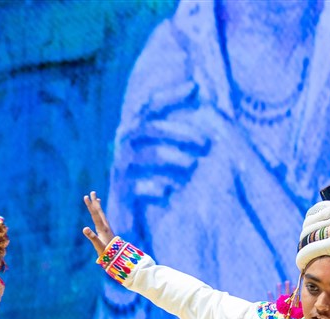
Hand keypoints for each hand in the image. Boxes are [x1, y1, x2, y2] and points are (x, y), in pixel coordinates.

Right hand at [82, 192, 114, 256]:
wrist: (119, 258)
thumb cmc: (107, 253)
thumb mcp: (98, 246)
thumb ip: (92, 237)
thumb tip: (85, 228)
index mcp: (102, 228)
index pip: (95, 214)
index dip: (90, 205)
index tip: (86, 196)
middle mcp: (105, 226)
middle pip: (99, 212)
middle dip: (95, 202)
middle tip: (92, 192)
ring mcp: (107, 229)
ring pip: (102, 215)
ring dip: (98, 206)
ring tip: (97, 199)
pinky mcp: (108, 232)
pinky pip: (103, 219)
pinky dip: (101, 214)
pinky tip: (100, 215)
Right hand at [111, 83, 212, 205]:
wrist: (131, 220)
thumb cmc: (156, 183)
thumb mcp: (168, 158)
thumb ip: (183, 138)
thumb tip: (207, 110)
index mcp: (136, 131)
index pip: (150, 106)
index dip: (170, 95)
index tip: (194, 88)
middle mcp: (126, 145)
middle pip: (148, 128)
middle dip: (178, 132)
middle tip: (205, 142)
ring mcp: (122, 168)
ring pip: (144, 155)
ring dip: (171, 157)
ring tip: (193, 166)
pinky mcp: (122, 193)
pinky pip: (136, 186)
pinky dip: (153, 187)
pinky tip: (169, 191)